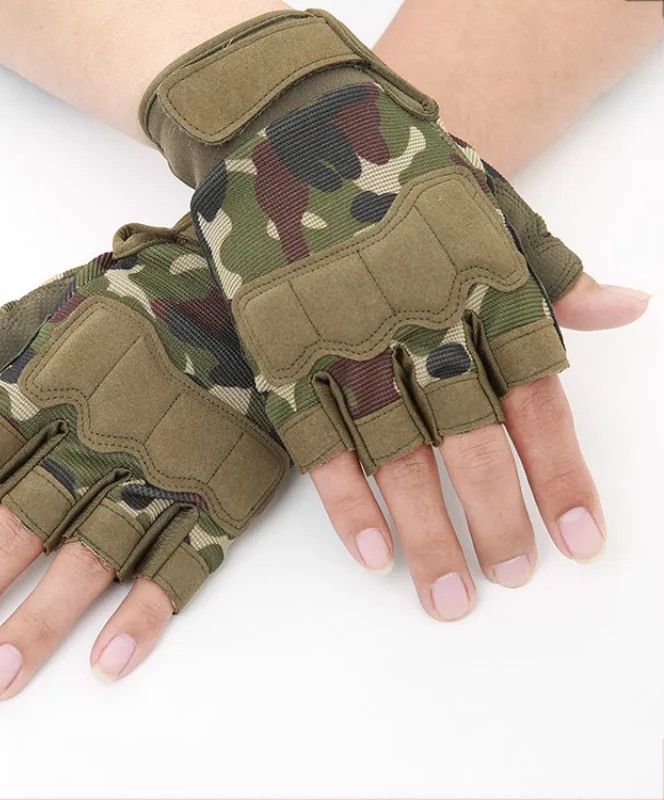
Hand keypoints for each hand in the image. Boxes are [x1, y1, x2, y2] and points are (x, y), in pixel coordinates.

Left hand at [0, 221, 289, 698]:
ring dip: (42, 621)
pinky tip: (110, 658)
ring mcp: (159, 473)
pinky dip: (148, 609)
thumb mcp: (62, 308)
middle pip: (18, 528)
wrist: (248, 293)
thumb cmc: (148, 303)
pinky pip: (183, 559)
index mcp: (51, 394)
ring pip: (92, 558)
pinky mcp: (216, 493)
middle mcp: (96, 442)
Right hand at [141, 10, 651, 619]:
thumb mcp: (487, 199)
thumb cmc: (396, 164)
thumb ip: (549, 268)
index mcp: (480, 282)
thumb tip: (629, 312)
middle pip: (469, 440)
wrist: (286, 121)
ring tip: (450, 595)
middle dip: (495, 518)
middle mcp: (420, 317)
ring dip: (427, 530)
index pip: (537, 399)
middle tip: (509, 580)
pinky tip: (373, 552)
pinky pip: (316, 436)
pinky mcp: (282, 348)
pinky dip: (344, 497)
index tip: (578, 541)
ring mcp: (347, 336)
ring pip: (396, 452)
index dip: (560, 475)